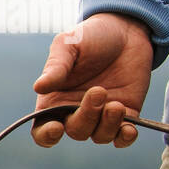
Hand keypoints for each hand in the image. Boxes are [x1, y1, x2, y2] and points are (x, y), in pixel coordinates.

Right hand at [31, 12, 153, 147]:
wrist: (126, 30)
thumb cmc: (90, 36)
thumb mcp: (68, 45)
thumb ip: (55, 66)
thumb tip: (39, 87)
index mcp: (54, 99)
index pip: (42, 129)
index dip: (46, 136)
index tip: (57, 128)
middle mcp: (75, 111)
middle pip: (75, 131)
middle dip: (87, 117)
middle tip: (99, 91)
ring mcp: (101, 114)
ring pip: (99, 136)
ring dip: (108, 126)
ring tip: (116, 105)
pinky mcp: (126, 113)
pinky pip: (123, 137)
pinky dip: (125, 137)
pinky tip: (129, 128)